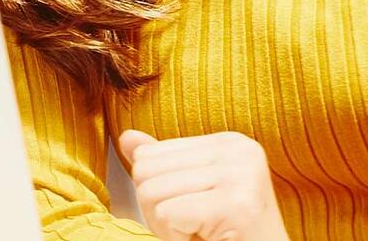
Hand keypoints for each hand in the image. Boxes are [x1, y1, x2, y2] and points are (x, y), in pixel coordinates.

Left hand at [117, 129, 289, 240]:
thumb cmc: (226, 235)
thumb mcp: (191, 193)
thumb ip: (162, 165)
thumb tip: (127, 138)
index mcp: (229, 142)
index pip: (148, 153)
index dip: (159, 192)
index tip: (194, 211)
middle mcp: (238, 150)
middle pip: (145, 170)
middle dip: (158, 209)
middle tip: (194, 226)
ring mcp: (240, 174)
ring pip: (150, 192)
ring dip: (166, 226)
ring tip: (200, 232)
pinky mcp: (236, 204)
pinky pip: (166, 215)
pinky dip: (174, 236)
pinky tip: (206, 240)